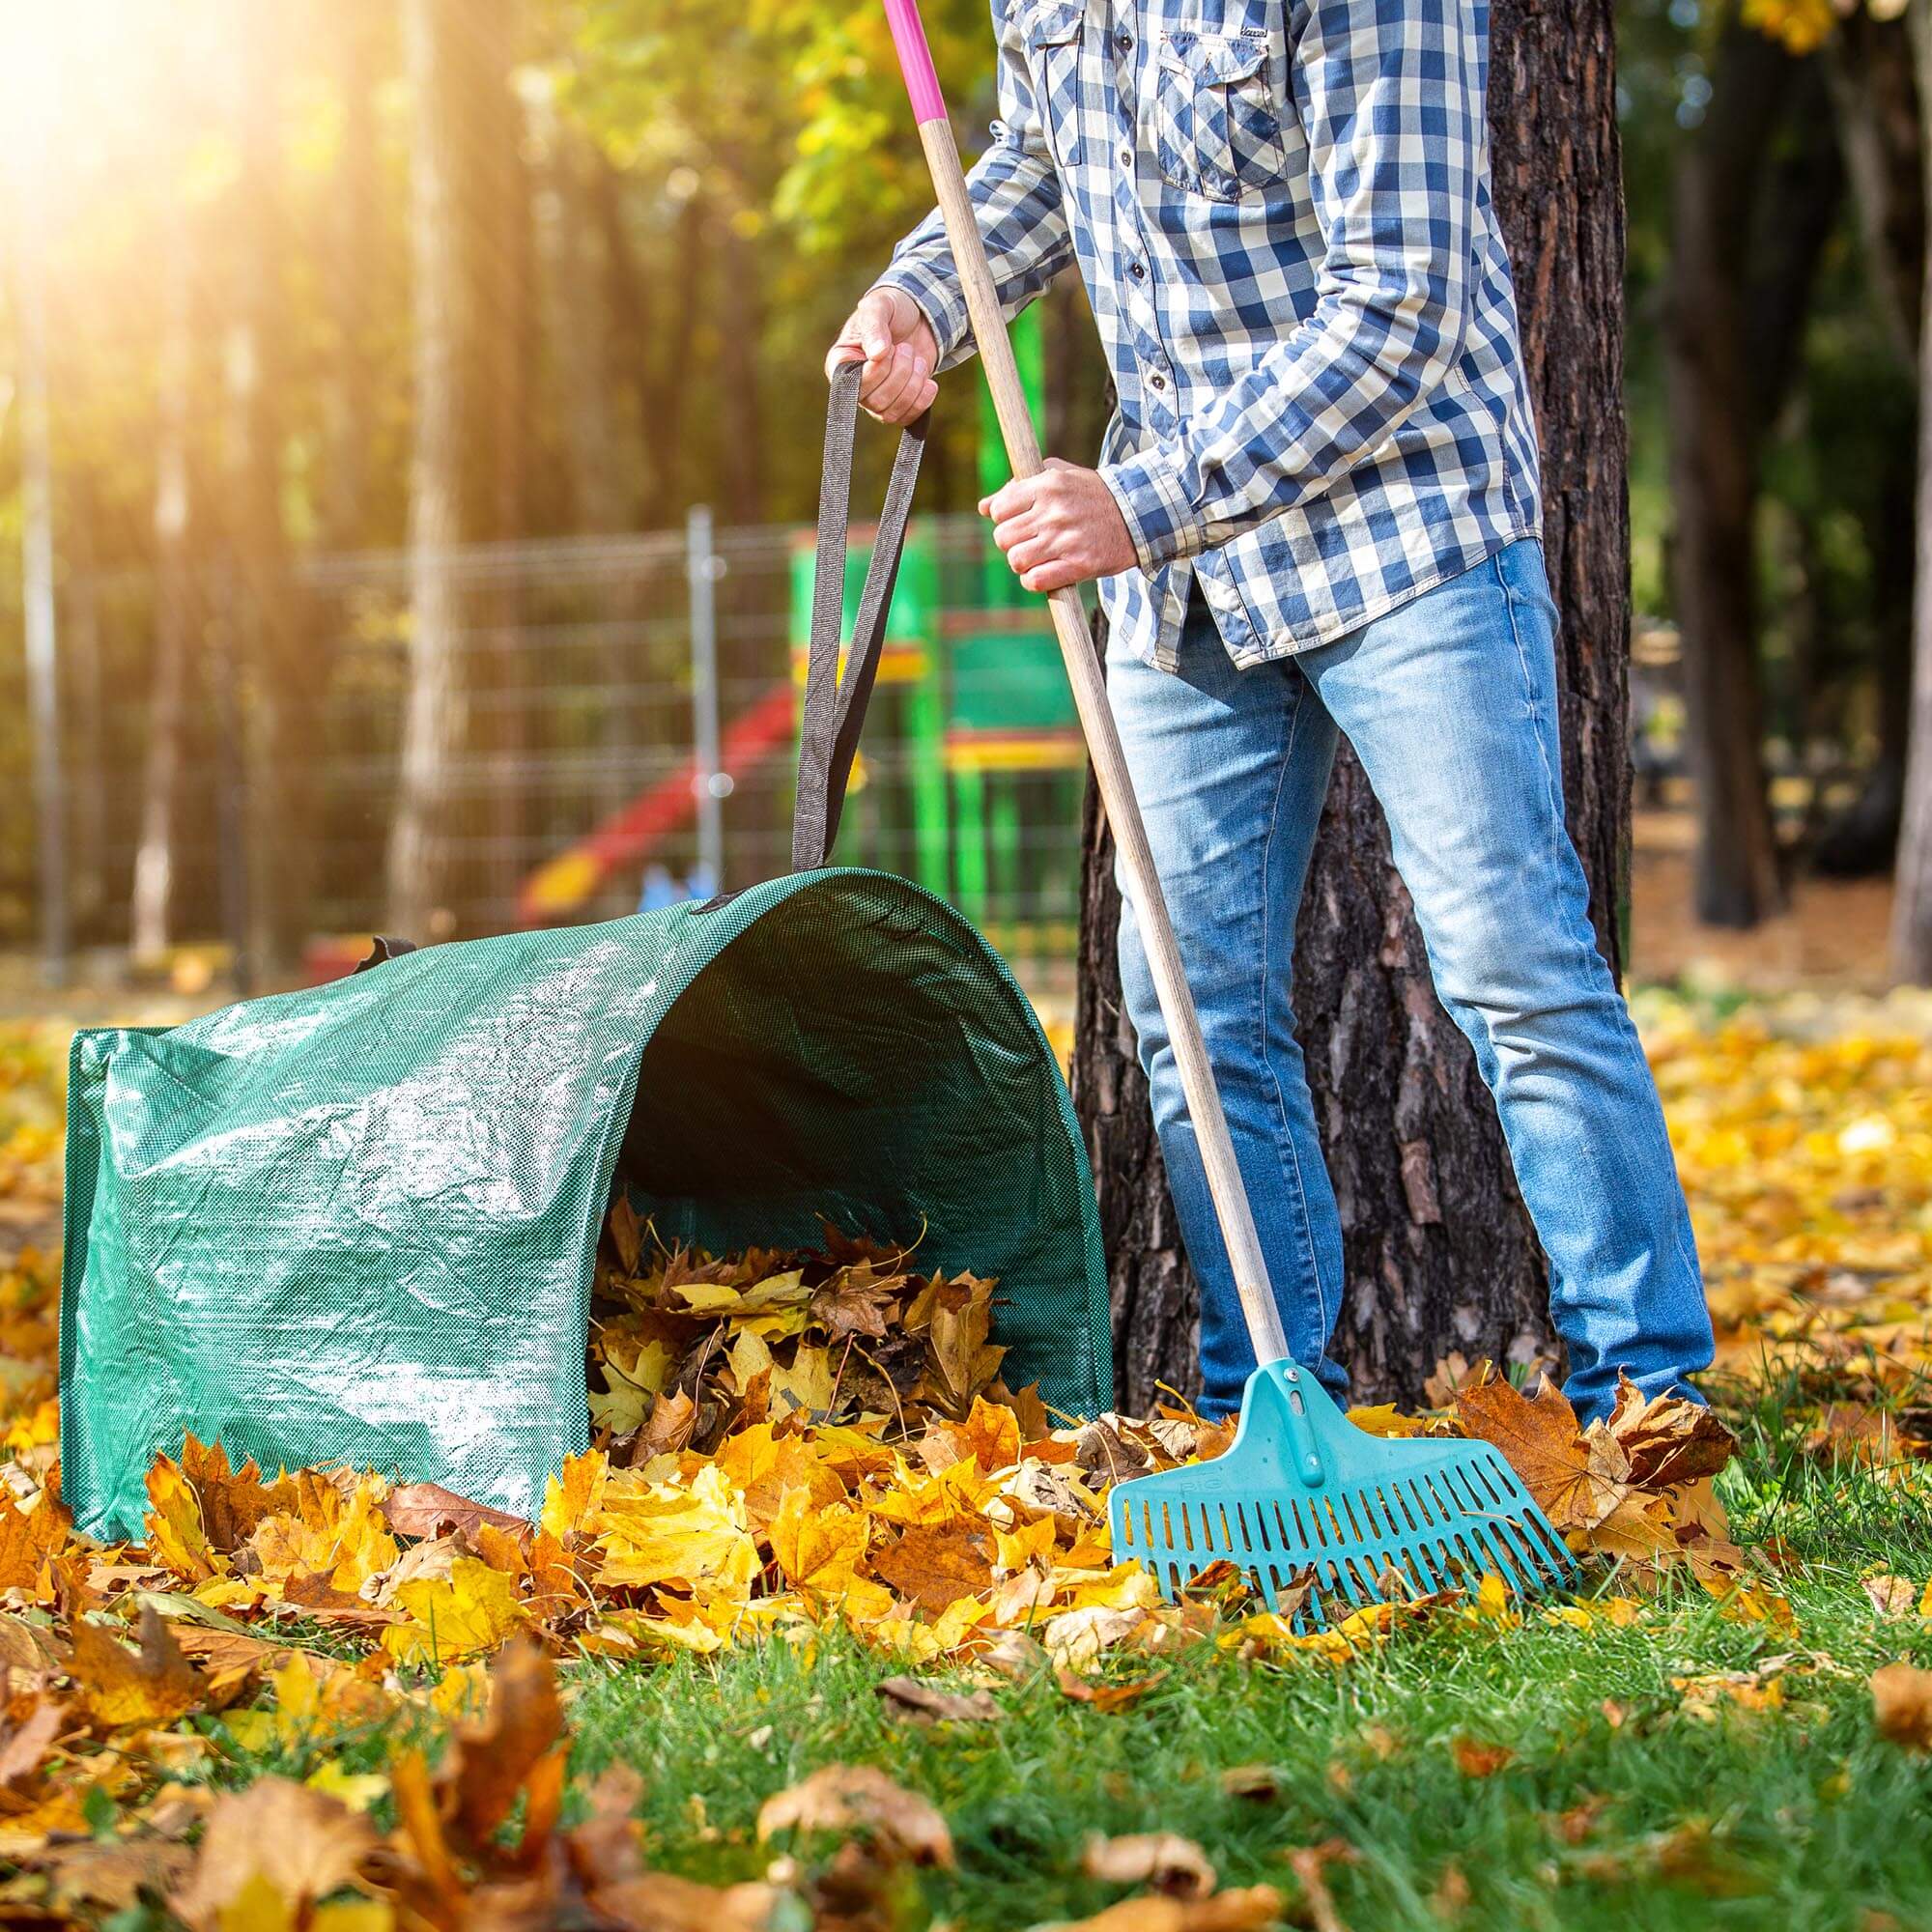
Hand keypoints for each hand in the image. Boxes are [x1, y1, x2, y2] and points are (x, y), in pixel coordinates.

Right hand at [826, 287, 938, 424]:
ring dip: (912, 386)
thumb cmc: (892, 309)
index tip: (889, 347)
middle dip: (899, 373)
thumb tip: (877, 354)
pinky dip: (921, 401)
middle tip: (906, 349)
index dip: (876, 370)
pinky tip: (929, 381)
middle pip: (874, 400)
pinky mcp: (897, 405)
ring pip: (890, 413)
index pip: (852, 383)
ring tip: (918, 360)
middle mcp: (855, 386)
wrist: (918, 318)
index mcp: (840, 362)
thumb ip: (874, 325)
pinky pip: (906, 419)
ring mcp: (875, 398)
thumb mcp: (880, 306)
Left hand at [980, 459, 1138, 592]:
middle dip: (1011, 544)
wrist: (1138, 515)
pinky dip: (1034, 581)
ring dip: (1022, 564)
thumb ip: (1019, 487)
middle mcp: (1054, 512)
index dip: (1003, 519)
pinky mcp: (1079, 565)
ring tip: (1038, 558)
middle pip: (1004, 538)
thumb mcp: (1059, 477)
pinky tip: (1045, 573)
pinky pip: (1035, 581)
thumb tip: (984, 507)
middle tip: (1029, 542)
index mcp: (1047, 486)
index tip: (1018, 522)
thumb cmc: (1092, 495)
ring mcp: (1066, 540)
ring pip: (1016, 561)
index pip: (999, 509)